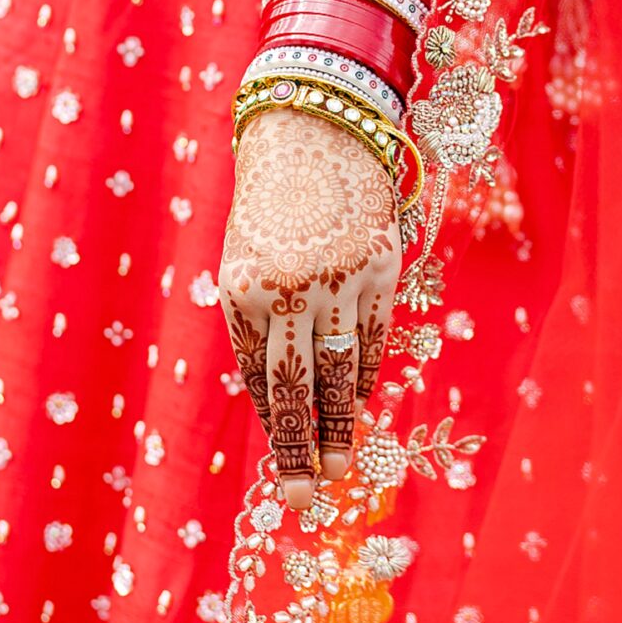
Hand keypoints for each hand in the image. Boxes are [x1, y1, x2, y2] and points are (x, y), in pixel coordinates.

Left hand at [219, 109, 401, 509]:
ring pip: (342, 370)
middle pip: (299, 387)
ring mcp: (339, 277)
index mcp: (241, 288)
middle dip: (301, 448)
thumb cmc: (269, 200)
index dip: (275, 427)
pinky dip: (367, 375)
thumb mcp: (245, 257)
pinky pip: (374, 336)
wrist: (313, 125)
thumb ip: (257, 321)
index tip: (283, 473)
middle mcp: (289, 288)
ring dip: (340, 424)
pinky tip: (359, 405)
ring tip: (338, 467)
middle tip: (304, 497)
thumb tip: (276, 397)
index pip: (260, 378)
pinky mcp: (380, 264)